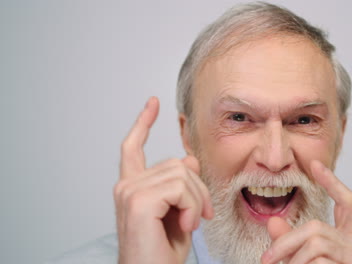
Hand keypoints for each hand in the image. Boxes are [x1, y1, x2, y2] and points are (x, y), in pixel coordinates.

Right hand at [114, 97, 213, 263]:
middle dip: (198, 189)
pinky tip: (186, 226)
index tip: (153, 103)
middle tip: (201, 216)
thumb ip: (180, 184)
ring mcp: (129, 191)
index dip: (144, 122)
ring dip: (197, 200)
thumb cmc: (163, 252)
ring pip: (182, 174)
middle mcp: (126, 185)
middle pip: (177, 163)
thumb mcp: (180, 211)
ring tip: (191, 223)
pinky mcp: (138, 200)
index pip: (133, 147)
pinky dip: (192, 207)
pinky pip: (181, 187)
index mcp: (133, 186)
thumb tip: (188, 159)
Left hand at [261, 160, 351, 263]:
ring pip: (315, 243)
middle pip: (316, 227)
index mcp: (349, 238)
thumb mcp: (300, 259)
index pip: (346, 202)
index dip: (331, 182)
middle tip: (266, 259)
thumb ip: (290, 240)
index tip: (315, 164)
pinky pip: (319, 262)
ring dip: (293, 260)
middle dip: (286, 242)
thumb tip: (273, 222)